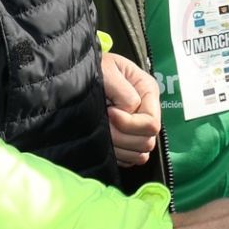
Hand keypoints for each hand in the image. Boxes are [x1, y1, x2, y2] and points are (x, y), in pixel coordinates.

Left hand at [101, 51, 160, 167]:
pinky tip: (106, 141)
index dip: (130, 123)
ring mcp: (139, 126)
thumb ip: (123, 90)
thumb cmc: (94, 68)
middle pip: (148, 140)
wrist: (77, 76)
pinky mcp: (129, 139)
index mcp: (148, 91)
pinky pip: (132, 159)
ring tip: (103, 131)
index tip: (110, 112)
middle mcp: (147, 110)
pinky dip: (119, 155)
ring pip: (141, 153)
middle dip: (123, 136)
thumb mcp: (108, 70)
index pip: (151, 123)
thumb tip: (130, 111)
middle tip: (104, 123)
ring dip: (120, 147)